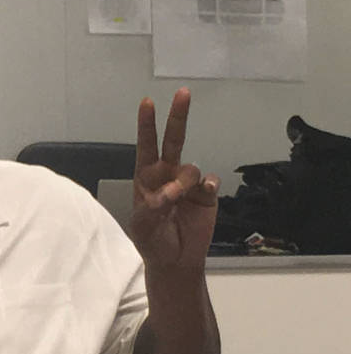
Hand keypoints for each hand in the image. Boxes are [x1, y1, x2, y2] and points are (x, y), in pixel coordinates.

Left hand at [129, 88, 219, 269]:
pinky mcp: (206, 195)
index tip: (147, 103)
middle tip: (183, 93)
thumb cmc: (152, 241)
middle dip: (177, 116)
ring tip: (177, 200)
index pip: (146, 146)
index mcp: (146, 178)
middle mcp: (167, 175)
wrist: (175, 260)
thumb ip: (152, 209)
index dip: (147, 125)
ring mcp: (188, 184)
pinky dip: (208, 186)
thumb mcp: (143, 226)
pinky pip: (210, 182)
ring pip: (191, 168)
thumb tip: (165, 195)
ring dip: (185, 181)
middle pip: (173, 140)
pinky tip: (204, 195)